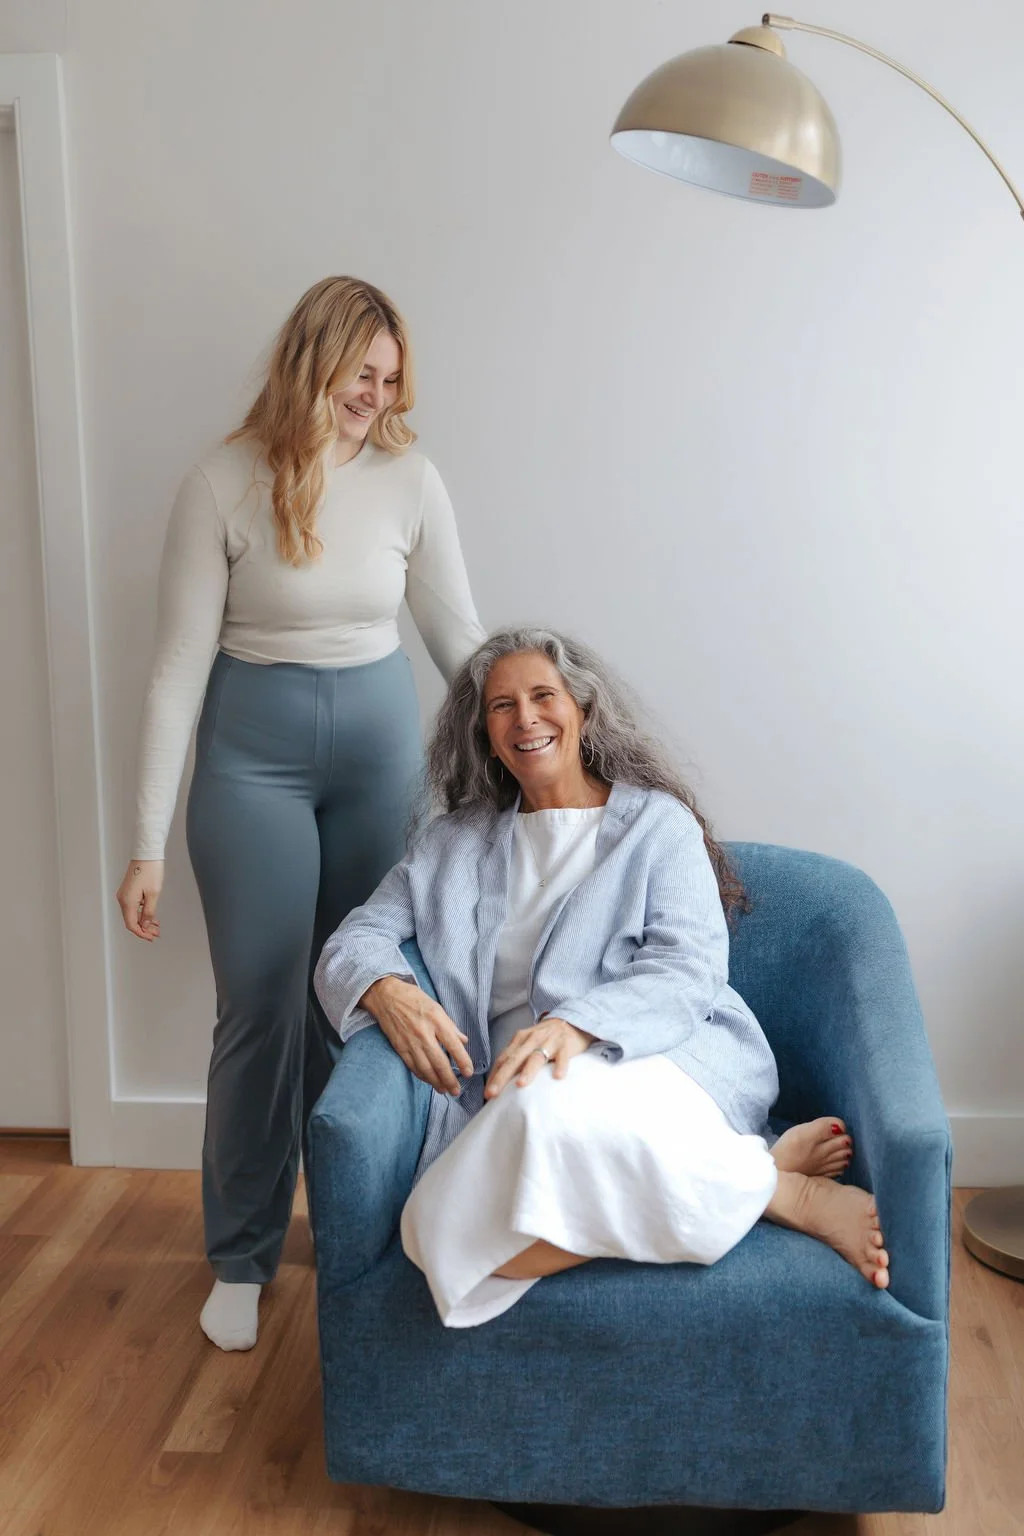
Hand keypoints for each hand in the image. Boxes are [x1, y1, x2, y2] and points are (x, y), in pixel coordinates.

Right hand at [116, 860, 164, 940]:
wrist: (146, 853)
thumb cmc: (151, 871)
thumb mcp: (153, 894)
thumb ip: (148, 912)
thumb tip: (144, 925)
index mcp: (127, 901)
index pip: (131, 924)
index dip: (141, 933)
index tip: (151, 938)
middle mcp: (123, 899)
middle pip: (131, 920)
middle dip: (144, 929)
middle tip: (156, 933)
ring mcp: (124, 894)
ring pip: (132, 914)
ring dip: (144, 921)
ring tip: (156, 926)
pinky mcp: (128, 890)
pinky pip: (133, 906)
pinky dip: (142, 913)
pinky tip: (151, 916)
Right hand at [361, 976, 473, 1095]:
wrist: (386, 996)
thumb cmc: (414, 998)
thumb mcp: (437, 1007)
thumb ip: (450, 1026)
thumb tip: (463, 1041)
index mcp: (436, 1020)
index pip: (454, 1045)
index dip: (463, 1061)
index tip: (469, 1072)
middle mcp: (424, 1033)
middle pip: (439, 1062)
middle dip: (449, 1079)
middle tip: (457, 1090)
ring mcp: (410, 1041)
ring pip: (425, 1068)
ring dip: (436, 1082)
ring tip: (444, 1090)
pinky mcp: (399, 1047)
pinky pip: (412, 1066)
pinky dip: (421, 1076)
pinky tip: (428, 1081)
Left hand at [484, 1016, 594, 1100]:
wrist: (570, 1022)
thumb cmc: (545, 1038)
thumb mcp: (527, 1044)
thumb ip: (515, 1059)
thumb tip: (499, 1083)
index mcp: (519, 1039)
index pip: (503, 1059)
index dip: (494, 1076)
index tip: (487, 1093)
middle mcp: (532, 1039)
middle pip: (514, 1059)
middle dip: (502, 1077)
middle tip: (493, 1094)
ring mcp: (549, 1041)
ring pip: (536, 1057)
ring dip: (528, 1071)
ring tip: (520, 1085)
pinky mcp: (566, 1045)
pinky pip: (563, 1056)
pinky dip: (561, 1066)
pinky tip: (558, 1077)